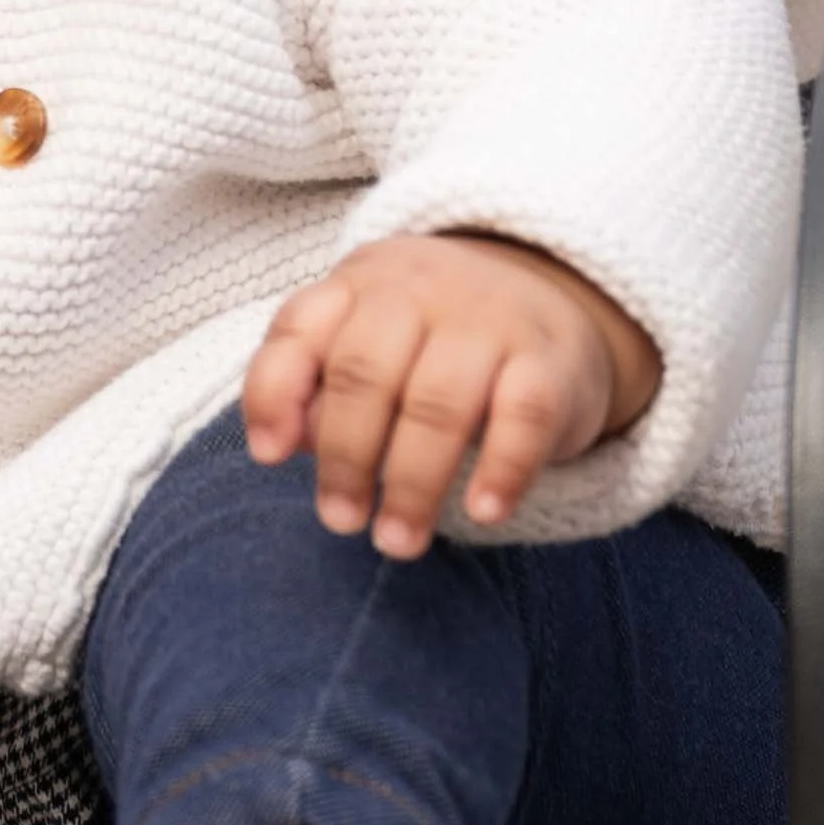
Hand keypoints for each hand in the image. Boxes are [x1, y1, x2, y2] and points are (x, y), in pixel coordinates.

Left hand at [241, 231, 659, 559]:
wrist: (555, 296)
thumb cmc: (433, 337)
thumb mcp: (366, 338)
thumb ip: (314, 385)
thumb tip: (280, 445)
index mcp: (361, 284)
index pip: (300, 328)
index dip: (275, 393)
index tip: (267, 457)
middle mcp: (420, 291)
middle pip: (366, 373)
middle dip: (346, 457)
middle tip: (341, 520)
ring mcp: (489, 321)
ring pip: (438, 403)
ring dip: (412, 483)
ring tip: (397, 540)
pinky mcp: (550, 361)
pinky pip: (524, 416)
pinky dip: (501, 469)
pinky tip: (482, 512)